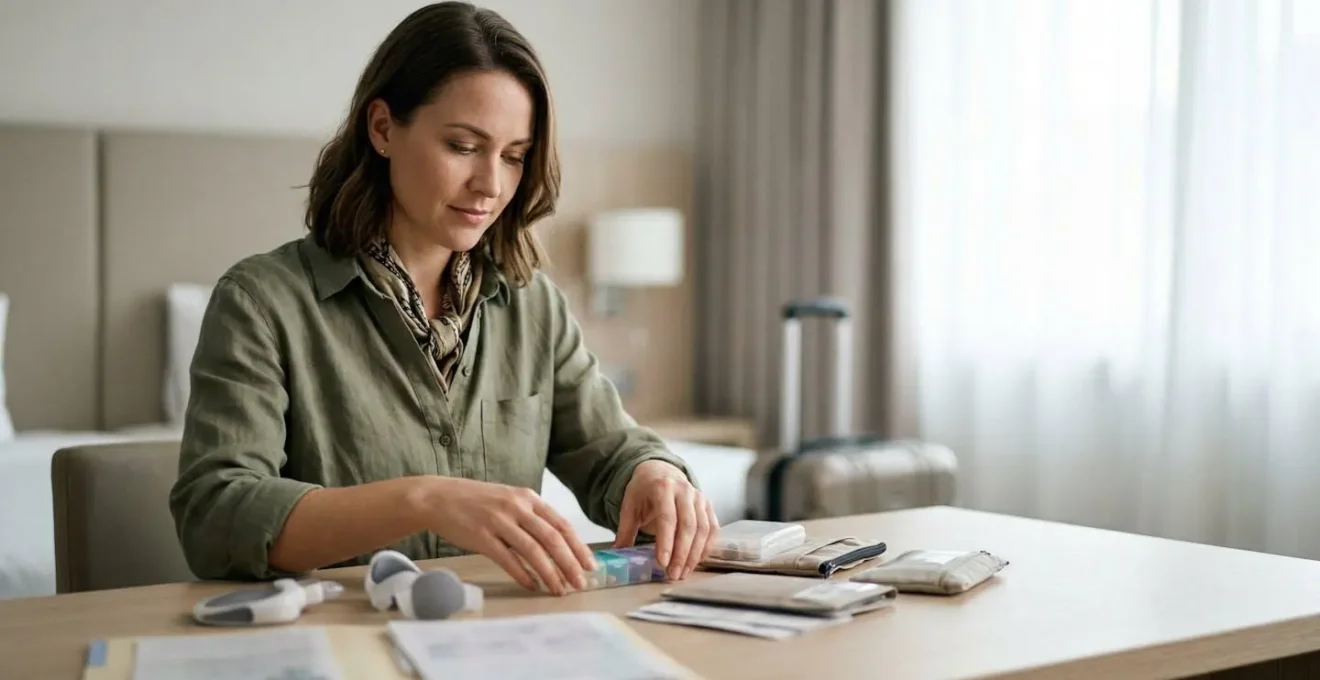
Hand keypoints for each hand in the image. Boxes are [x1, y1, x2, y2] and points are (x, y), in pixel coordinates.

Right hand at [416, 477, 595, 595]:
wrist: (438, 497)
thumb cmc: (476, 501)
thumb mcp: (509, 499)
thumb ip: (531, 516)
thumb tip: (556, 543)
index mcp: (528, 498)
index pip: (561, 524)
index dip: (578, 546)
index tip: (590, 564)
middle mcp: (517, 507)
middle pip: (552, 538)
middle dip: (570, 563)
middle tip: (580, 583)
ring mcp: (499, 521)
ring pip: (533, 551)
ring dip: (550, 573)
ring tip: (559, 589)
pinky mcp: (481, 536)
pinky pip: (507, 559)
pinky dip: (522, 574)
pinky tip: (532, 585)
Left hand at [612, 460, 718, 580]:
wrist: (660, 472)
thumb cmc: (644, 492)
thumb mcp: (630, 507)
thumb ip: (625, 531)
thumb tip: (618, 556)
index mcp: (662, 488)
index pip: (667, 518)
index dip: (666, 542)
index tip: (662, 563)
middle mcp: (684, 490)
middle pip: (688, 525)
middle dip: (682, 554)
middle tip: (673, 575)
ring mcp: (699, 497)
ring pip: (703, 529)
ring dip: (694, 555)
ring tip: (683, 573)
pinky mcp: (708, 505)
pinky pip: (713, 529)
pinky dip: (706, 547)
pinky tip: (695, 562)